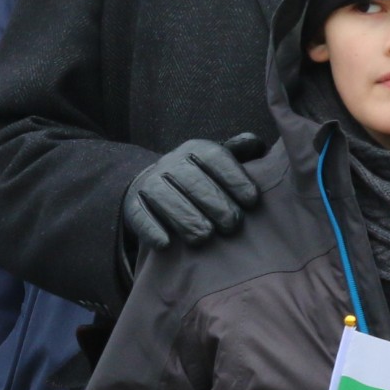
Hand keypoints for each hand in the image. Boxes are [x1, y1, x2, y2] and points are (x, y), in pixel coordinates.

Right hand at [122, 134, 263, 251]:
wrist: (151, 186)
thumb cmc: (200, 179)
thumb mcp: (220, 162)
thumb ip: (240, 152)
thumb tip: (257, 145)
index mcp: (195, 149)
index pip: (215, 157)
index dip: (235, 179)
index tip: (251, 201)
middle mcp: (170, 163)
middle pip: (192, 181)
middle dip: (215, 204)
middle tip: (232, 225)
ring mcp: (149, 184)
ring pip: (165, 198)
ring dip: (185, 219)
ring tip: (204, 237)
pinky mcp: (132, 205)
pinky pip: (140, 215)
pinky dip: (151, 230)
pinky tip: (165, 244)